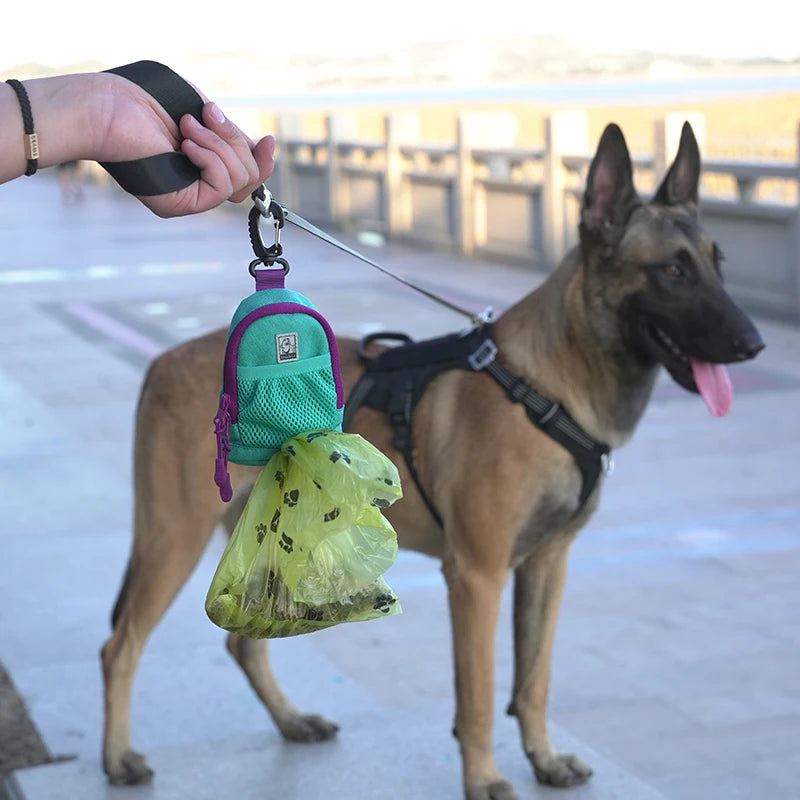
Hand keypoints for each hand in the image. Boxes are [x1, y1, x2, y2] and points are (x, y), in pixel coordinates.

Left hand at [95, 71, 275, 216]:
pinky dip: (210, 159)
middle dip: (234, 140)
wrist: (106, 107)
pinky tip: (185, 144)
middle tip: (204, 114)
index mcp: (201, 165)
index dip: (262, 161)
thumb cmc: (145, 100)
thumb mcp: (204, 114)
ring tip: (186, 125)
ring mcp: (189, 198)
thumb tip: (265, 149)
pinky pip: (221, 186)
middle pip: (248, 177)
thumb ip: (232, 135)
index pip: (246, 175)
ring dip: (218, 144)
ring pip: (239, 181)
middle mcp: (196, 185)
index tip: (266, 139)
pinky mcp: (181, 204)